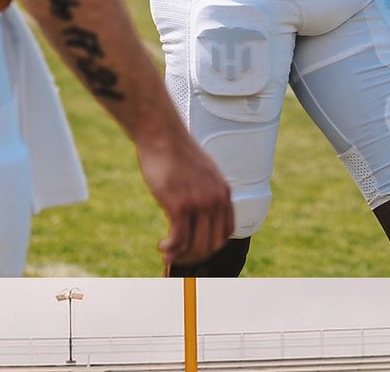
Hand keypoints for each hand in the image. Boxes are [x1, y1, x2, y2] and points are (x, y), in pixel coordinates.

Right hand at [135, 124, 234, 265]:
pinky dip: (170, 249)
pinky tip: (162, 246)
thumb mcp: (203, 172)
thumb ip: (207, 191)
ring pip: (195, 246)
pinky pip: (178, 240)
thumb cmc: (177, 153)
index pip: (226, 232)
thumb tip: (201, 214)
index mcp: (224, 191)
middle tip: (179, 254)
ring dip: (181, 255)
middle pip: (212, 244)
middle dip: (195, 255)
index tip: (195, 246)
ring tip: (168, 252)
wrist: (162, 135)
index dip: (210, 245)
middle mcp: (216, 199)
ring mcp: (199, 203)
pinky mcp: (180, 205)